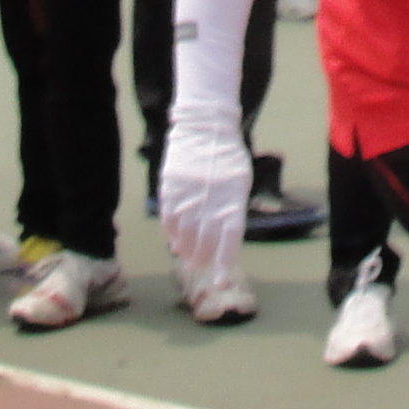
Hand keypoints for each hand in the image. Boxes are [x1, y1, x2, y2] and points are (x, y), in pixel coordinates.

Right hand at [157, 103, 253, 286]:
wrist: (206, 126)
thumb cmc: (227, 158)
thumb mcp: (239, 182)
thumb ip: (231, 211)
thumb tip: (220, 241)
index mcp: (233, 199)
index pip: (230, 239)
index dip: (224, 263)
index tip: (220, 282)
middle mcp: (210, 200)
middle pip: (204, 242)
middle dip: (202, 258)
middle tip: (199, 264)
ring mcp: (189, 195)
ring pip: (183, 235)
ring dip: (185, 249)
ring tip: (186, 253)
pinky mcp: (171, 189)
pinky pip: (168, 220)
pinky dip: (171, 233)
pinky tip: (174, 237)